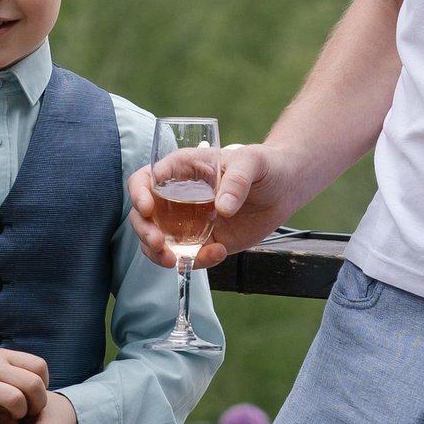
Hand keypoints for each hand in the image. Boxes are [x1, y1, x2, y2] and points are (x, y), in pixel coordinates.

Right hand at [0, 344, 48, 423]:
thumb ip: (7, 368)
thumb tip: (31, 386)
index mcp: (2, 356)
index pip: (39, 366)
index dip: (43, 385)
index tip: (32, 396)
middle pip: (34, 385)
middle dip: (37, 405)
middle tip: (27, 415)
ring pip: (17, 401)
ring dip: (17, 418)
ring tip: (9, 423)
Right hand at [129, 141, 289, 272]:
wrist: (283, 189)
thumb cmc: (264, 165)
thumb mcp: (252, 163)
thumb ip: (237, 180)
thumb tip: (222, 209)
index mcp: (181, 169)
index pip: (146, 179)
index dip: (139, 194)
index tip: (148, 208)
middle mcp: (177, 197)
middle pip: (143, 215)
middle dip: (144, 231)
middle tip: (158, 244)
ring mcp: (188, 222)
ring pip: (158, 241)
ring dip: (159, 254)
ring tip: (175, 261)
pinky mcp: (203, 241)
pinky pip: (188, 256)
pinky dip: (196, 261)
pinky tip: (218, 251)